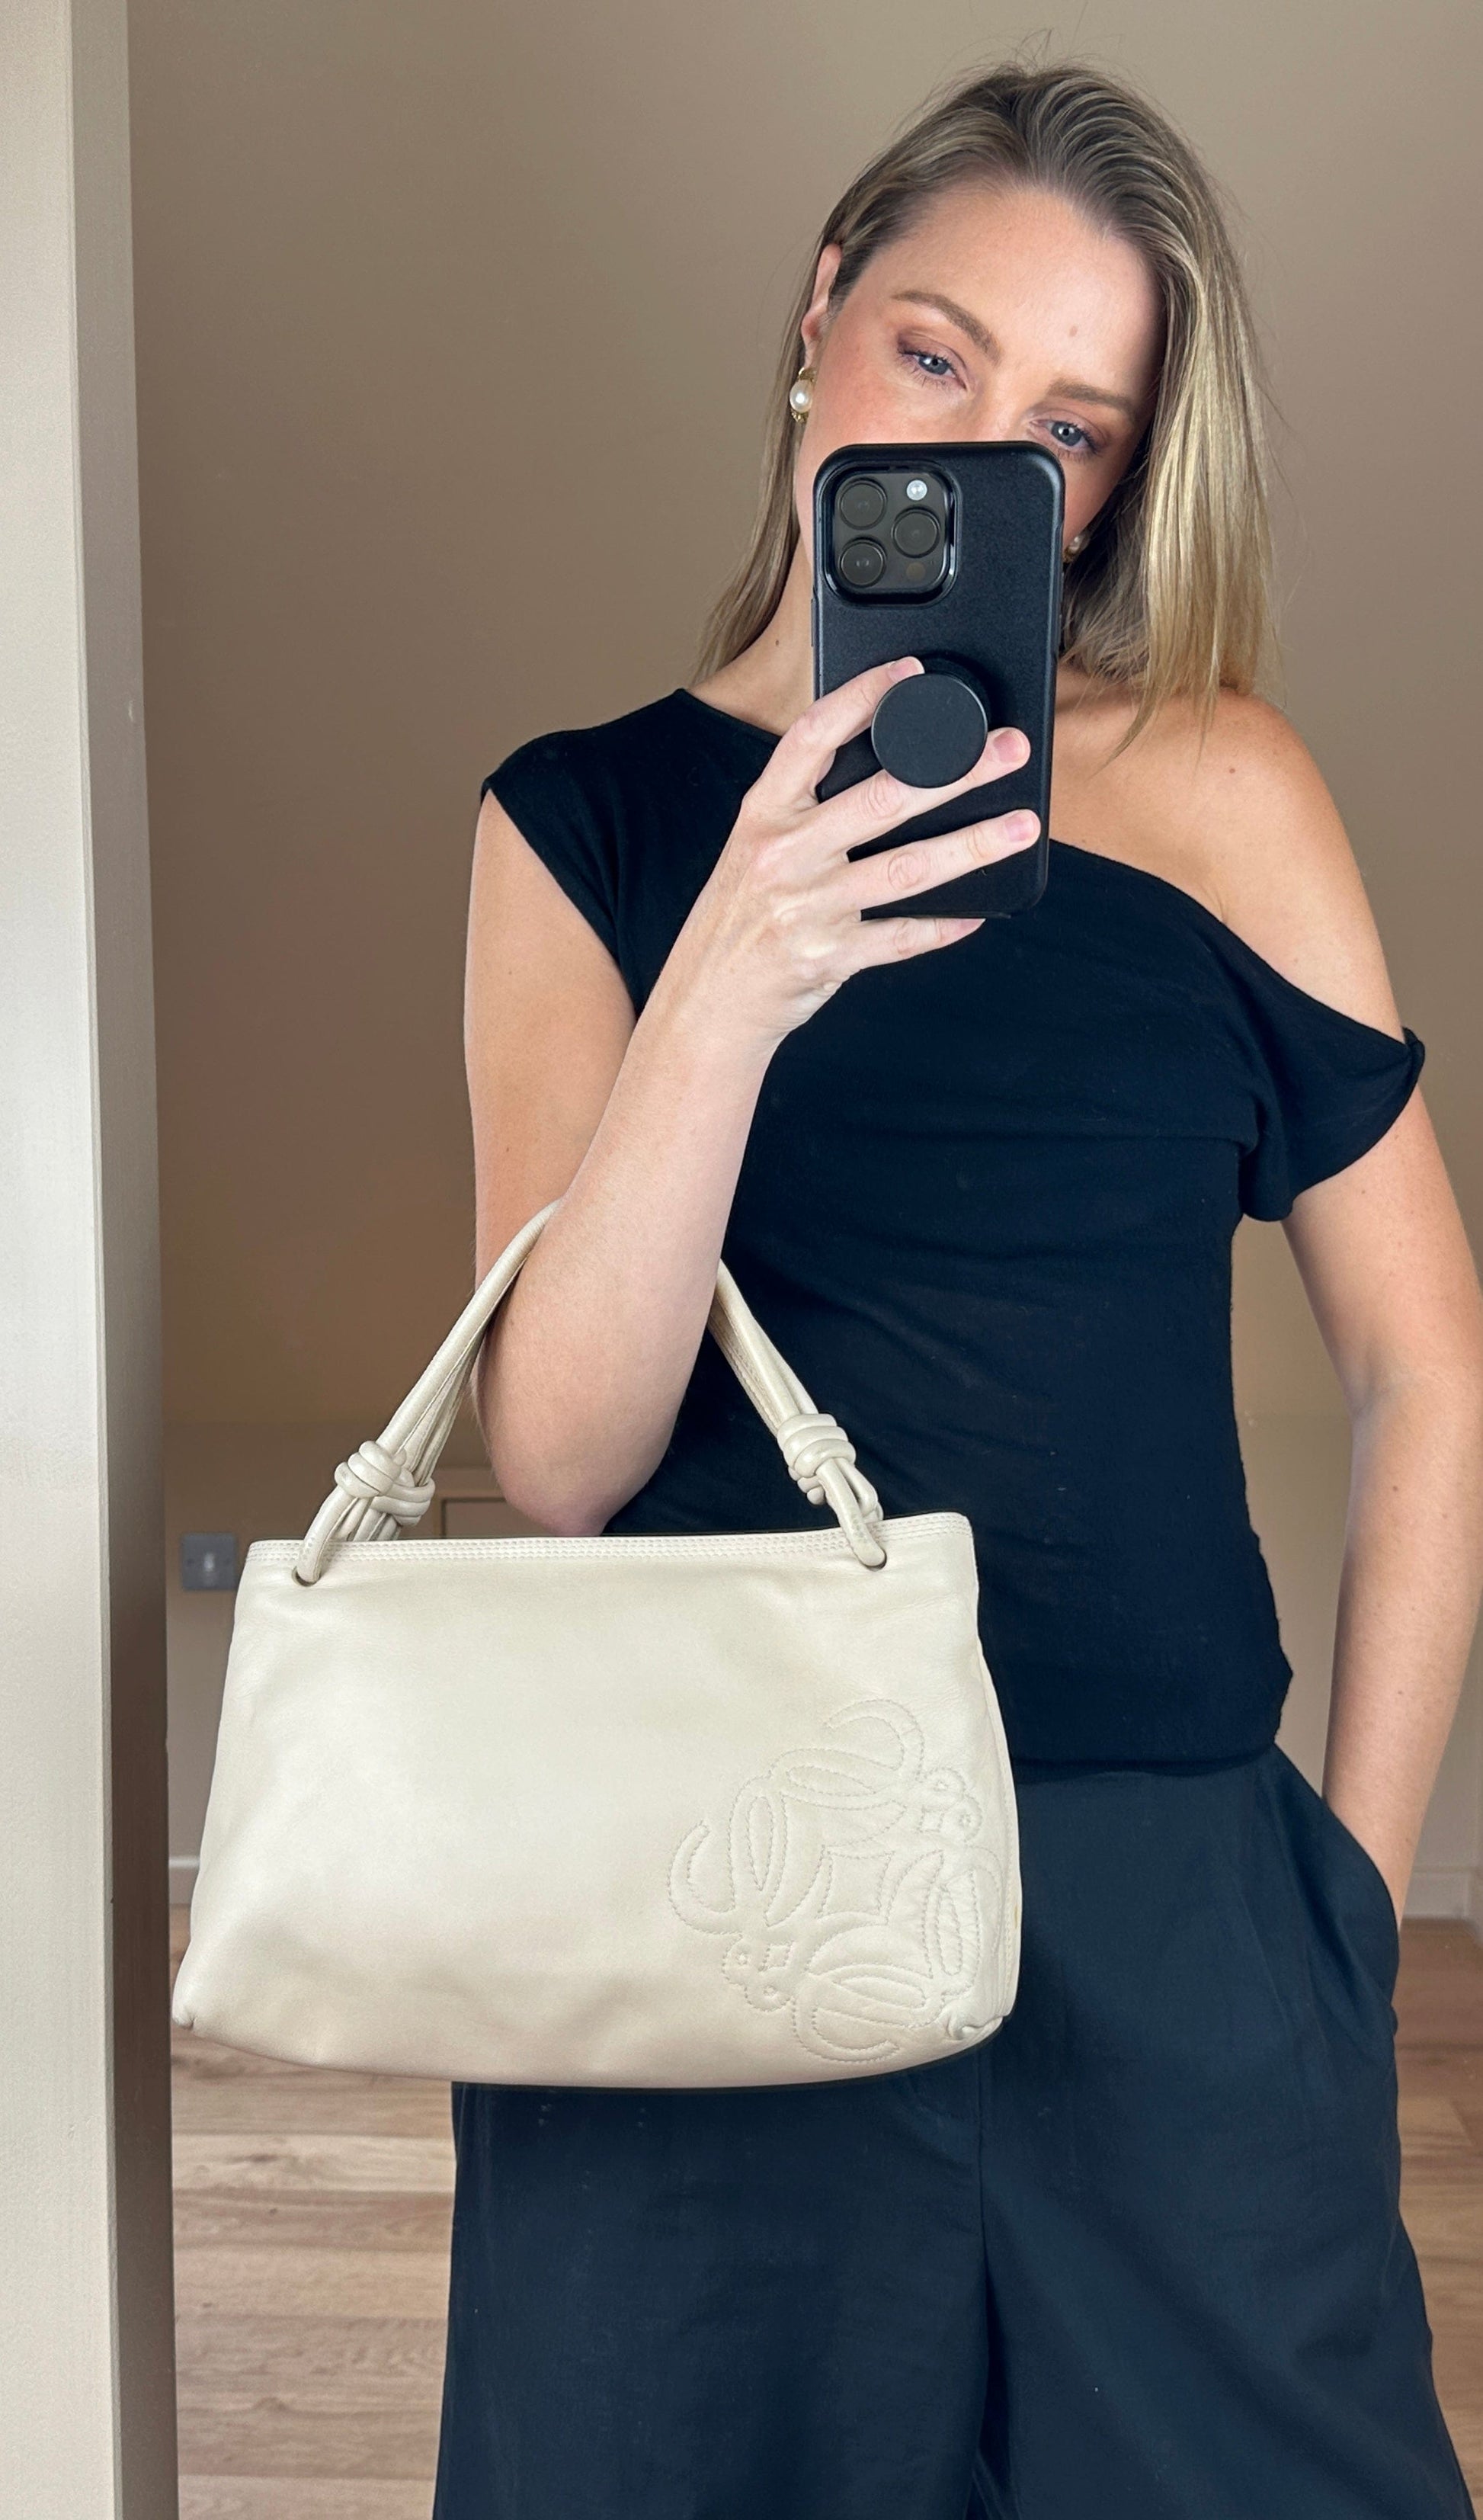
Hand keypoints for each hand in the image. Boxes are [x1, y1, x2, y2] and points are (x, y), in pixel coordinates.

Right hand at [660, 659, 1037, 1050]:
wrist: (705, 1000)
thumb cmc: (740, 916)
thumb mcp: (754, 846)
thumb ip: (806, 807)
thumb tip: (889, 766)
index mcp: (762, 813)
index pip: (812, 737)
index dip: (861, 698)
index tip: (908, 672)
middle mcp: (782, 854)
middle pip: (880, 800)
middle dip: (955, 772)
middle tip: (1009, 750)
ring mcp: (806, 908)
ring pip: (905, 870)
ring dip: (972, 847)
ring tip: (1021, 828)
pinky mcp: (828, 957)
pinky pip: (900, 938)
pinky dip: (943, 926)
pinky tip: (978, 913)